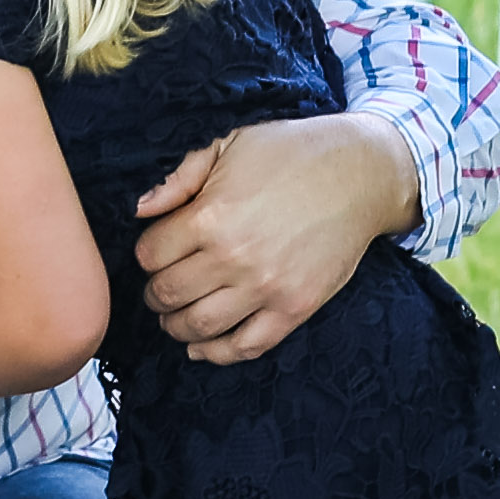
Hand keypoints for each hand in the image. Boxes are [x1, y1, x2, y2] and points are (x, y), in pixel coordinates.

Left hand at [127, 113, 415, 365]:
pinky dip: (216, 353)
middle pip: (168, 293)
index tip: (157, 251)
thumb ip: (179, 178)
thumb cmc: (291, 153)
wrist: (360, 173)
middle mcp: (234, 257)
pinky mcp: (295, 308)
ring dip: (176, 326)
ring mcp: (266, 288)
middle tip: (161, 288)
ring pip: (198, 326)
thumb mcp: (228, 145)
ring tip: (175, 317)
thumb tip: (139, 210)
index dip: (146, 255)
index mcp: (211, 216)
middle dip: (155, 294)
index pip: (150, 255)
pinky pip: (246, 346)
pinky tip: (201, 347)